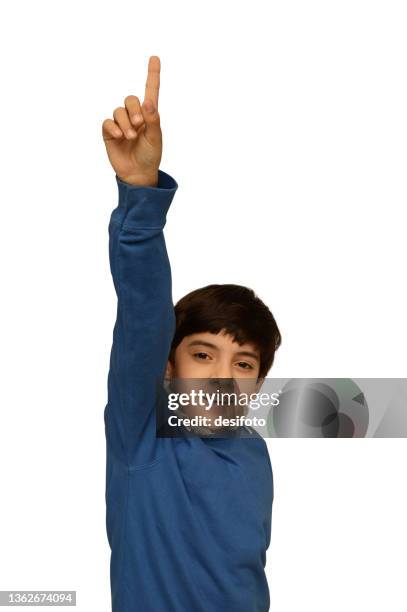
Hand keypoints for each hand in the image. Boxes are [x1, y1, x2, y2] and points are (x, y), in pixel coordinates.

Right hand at [102, 56, 162, 185]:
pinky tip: (119, 137)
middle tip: (139, 125)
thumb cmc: (150, 156)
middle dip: (134, 110)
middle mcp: (134, 116)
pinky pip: (107, 122)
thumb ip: (153, 119)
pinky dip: (113, 127)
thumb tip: (147, 102)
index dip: (152, 75)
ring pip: (118, 111)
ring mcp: (120, 124)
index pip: (150, 91)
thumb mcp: (155, 138)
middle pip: (130, 99)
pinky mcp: (109, 133)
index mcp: (149, 116)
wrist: (138, 174)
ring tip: (130, 136)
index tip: (155, 58)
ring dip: (125, 122)